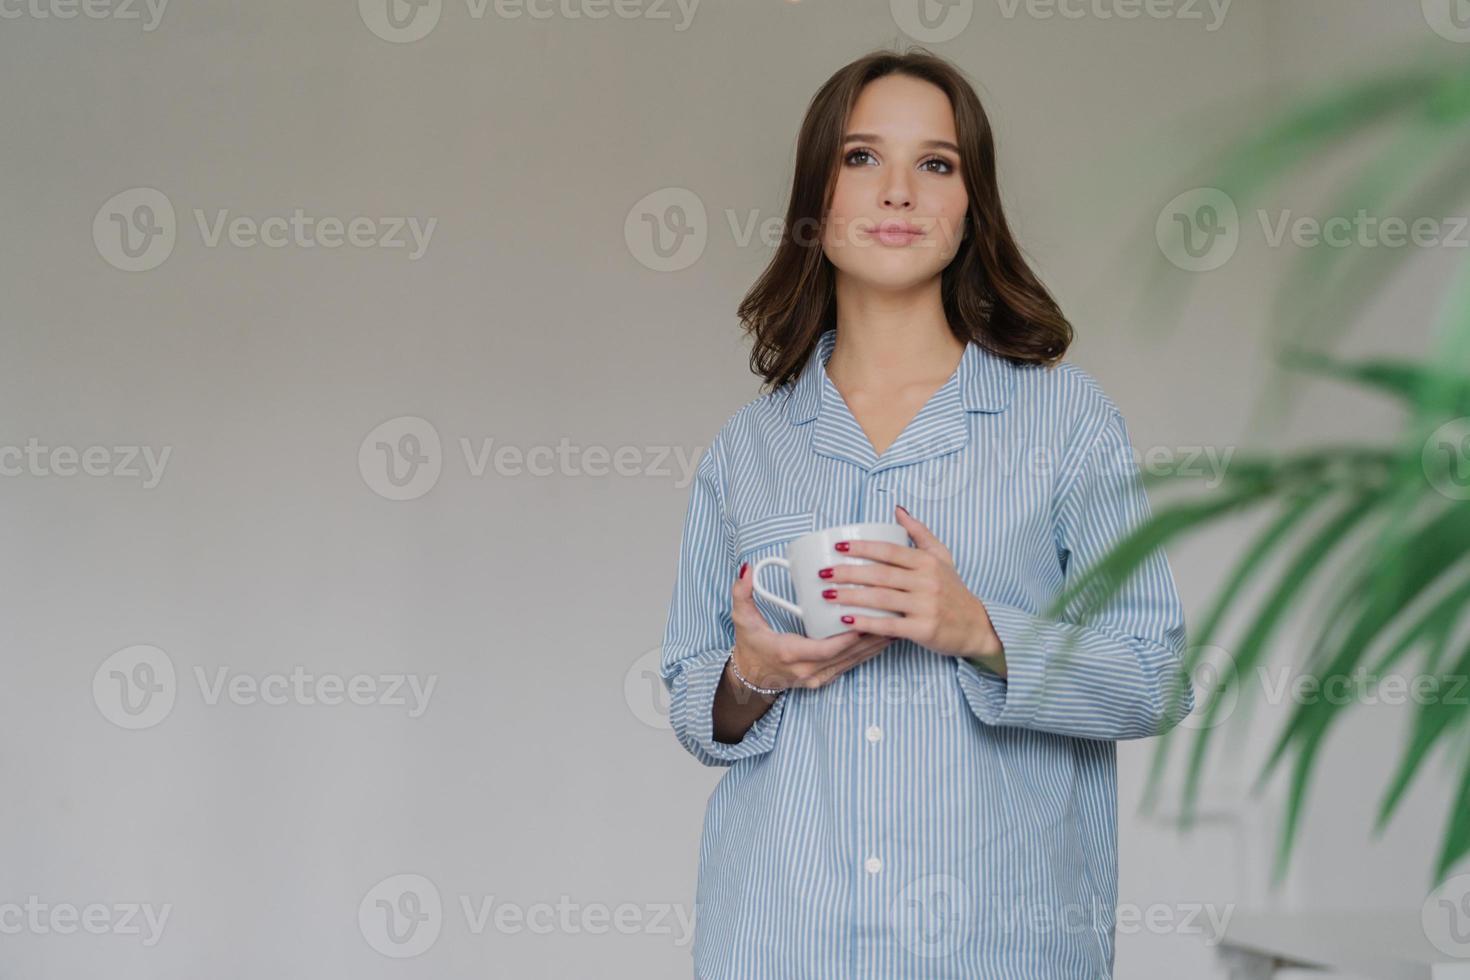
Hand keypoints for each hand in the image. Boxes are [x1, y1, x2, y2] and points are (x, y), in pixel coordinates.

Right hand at [728, 559, 892, 694]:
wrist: (750, 679)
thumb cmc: (749, 647)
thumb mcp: (742, 619)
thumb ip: (742, 593)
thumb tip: (748, 569)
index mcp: (790, 653)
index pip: (827, 646)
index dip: (849, 635)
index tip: (867, 618)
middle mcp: (807, 670)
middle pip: (847, 654)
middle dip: (871, 637)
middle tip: (891, 616)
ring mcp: (817, 678)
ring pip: (853, 661)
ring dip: (874, 646)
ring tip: (896, 626)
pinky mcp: (824, 679)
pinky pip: (850, 666)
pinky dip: (866, 653)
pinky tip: (883, 640)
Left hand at [817, 504, 1006, 673]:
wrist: (977, 626)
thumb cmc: (954, 591)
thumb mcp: (942, 556)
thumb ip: (919, 532)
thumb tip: (897, 509)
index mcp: (927, 562)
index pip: (889, 551)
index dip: (862, 548)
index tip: (838, 547)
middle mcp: (927, 581)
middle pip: (880, 575)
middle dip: (848, 573)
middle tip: (824, 573)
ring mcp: (926, 606)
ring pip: (881, 599)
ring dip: (850, 597)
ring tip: (827, 595)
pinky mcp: (924, 630)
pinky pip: (890, 626)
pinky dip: (866, 623)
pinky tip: (846, 621)